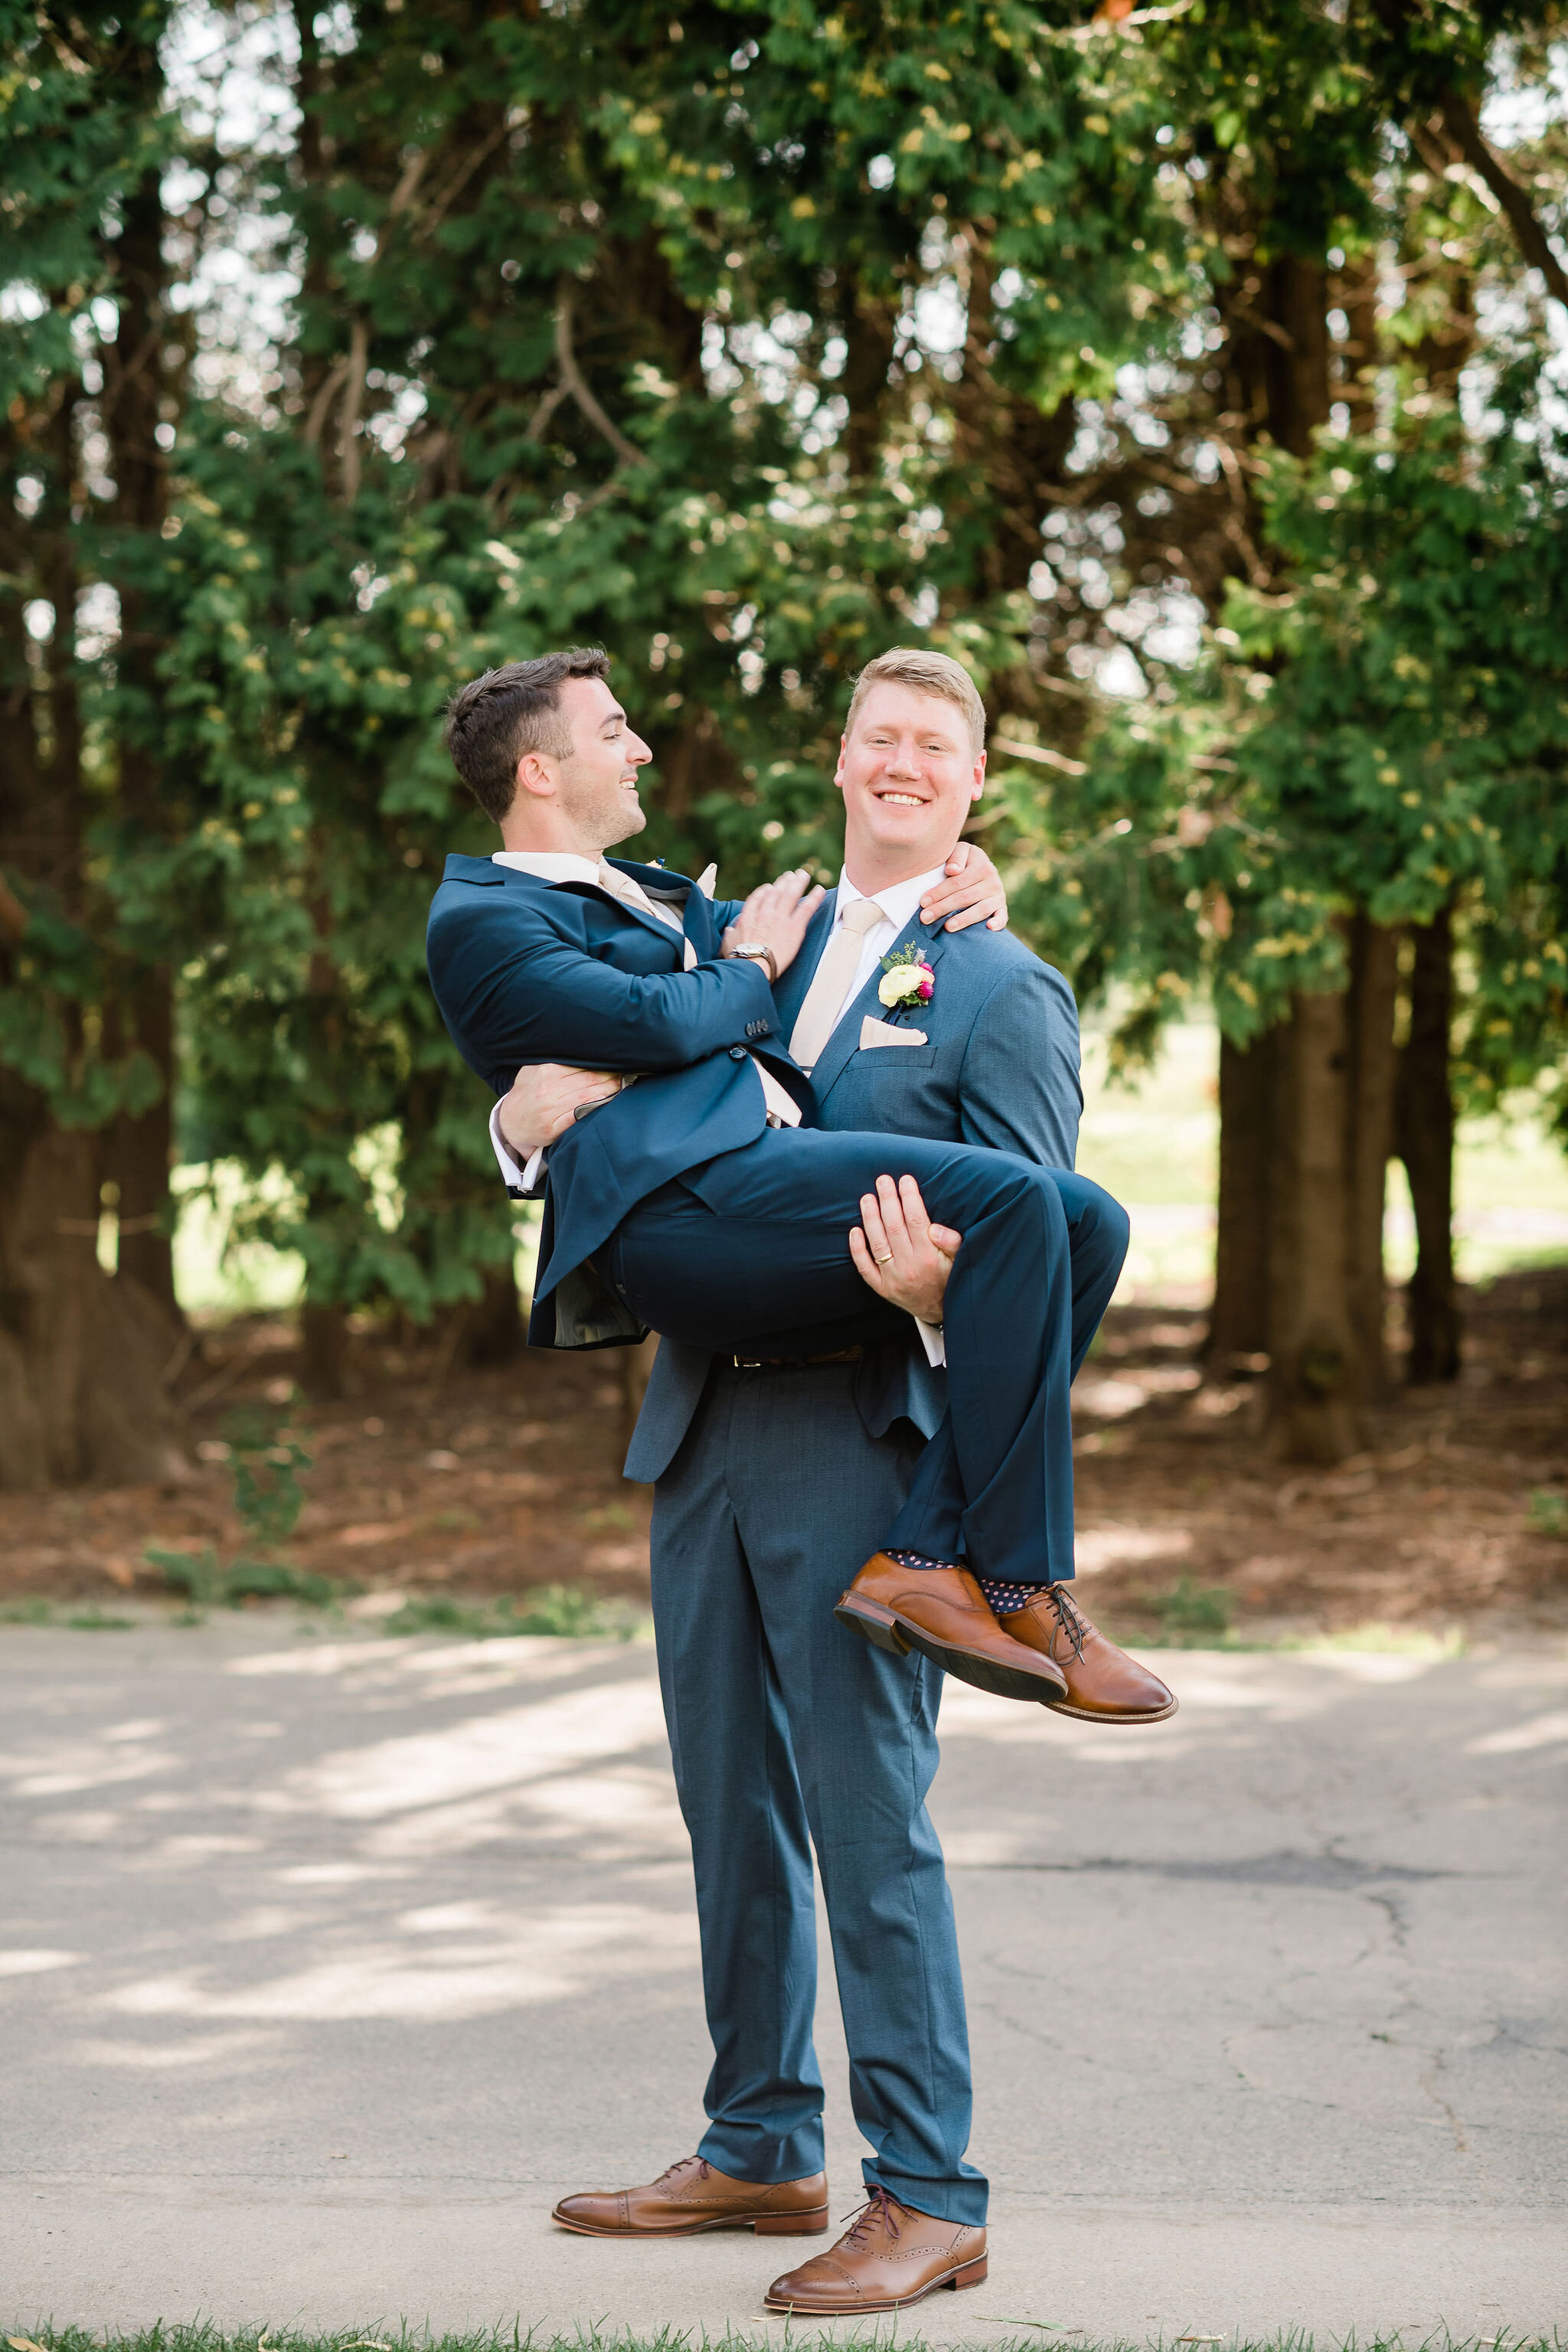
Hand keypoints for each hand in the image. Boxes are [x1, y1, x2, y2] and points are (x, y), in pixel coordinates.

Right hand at [498, 1062, 619, 1157]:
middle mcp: (548, 1089)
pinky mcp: (551, 1128)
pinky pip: (579, 1116)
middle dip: (611, 1076)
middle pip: (589, 1079)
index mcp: (546, 1071)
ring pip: (588, 1096)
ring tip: (622, 1084)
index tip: (617, 1061)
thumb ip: (556, 1061)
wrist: (509, 1121)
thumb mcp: (534, 1070)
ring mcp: (549, 1109)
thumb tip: (584, 1051)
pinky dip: (595, 1107)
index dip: (603, 1063)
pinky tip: (607, 1101)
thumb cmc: (527, 1092)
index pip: (582, 1064)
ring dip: (609, 1090)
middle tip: (626, 1072)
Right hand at [722, 867, 826, 978]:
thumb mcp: (728, 943)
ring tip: (803, 875)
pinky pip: (806, 908)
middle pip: (776, 892)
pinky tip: (820, 890)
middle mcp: (765, 913)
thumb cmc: (739, 958)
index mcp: (749, 916)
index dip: (765, 890)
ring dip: (798, 882)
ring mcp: (780, 918)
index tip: (769, 887)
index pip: (757, 898)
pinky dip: (814, 897)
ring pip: (791, 894)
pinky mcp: (794, 927)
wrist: (752, 966)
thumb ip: (731, 934)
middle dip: (784, 882)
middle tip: (790, 875)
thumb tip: (729, 930)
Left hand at [849, 1175, 962, 1324]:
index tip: (905, 1180)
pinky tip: (854, 1230)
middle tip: (882, 1180)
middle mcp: (909, 1267)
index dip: (909, 1197)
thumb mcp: (961, 1259)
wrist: (941, 1311)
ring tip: (867, 1198)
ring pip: (877, 1242)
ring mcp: (893, 1279)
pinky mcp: (882, 1288)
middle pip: (893, 1226)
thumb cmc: (951, 1277)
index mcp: (929, 1257)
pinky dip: (857, 1248)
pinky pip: (865, 1267)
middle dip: (887, 1200)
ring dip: (870, 1217)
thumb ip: (951, 1241)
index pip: (915, 1220)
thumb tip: (933, 1227)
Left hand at [919, 839, 1007, 933]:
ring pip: (981, 909)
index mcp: (982, 865)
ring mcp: (999, 895)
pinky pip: (1003, 917)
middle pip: (965, 897)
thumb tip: (952, 871)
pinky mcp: (1002, 908)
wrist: (982, 867)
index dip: (939, 892)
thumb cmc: (964, 861)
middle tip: (925, 918)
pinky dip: (998, 922)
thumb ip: (956, 857)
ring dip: (964, 919)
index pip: (957, 882)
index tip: (923, 902)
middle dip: (943, 908)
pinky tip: (989, 928)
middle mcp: (993, 881)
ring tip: (947, 927)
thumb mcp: (960, 851)